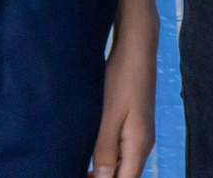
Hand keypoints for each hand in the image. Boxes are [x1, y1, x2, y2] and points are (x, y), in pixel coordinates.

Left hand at [88, 8, 157, 177]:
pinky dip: (104, 159)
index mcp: (138, 145)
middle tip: (70, 171)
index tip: (77, 177)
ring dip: (100, 171)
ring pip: (120, 164)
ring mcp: (138, 134)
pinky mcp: (132, 124)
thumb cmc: (121, 79)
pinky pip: (119, 151)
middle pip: (123, 175)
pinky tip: (87, 155)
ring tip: (74, 167)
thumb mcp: (108, 117)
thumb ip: (104, 151)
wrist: (136, 48)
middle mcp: (142, 144)